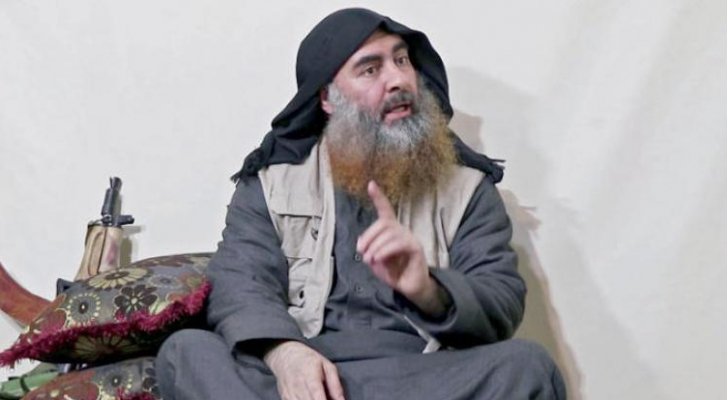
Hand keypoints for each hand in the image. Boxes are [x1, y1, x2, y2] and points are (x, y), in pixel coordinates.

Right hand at [263, 340, 344, 399]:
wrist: (285, 356)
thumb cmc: (307, 359)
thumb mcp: (326, 365)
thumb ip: (335, 384)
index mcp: (310, 375)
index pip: (316, 394)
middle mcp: (298, 385)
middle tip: (328, 398)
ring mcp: (290, 393)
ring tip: (320, 396)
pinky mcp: (285, 398)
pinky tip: (310, 397)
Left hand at [357, 181, 446, 315]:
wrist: (410, 288)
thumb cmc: (394, 273)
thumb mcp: (376, 262)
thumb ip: (370, 251)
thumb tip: (365, 246)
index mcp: (391, 231)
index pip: (386, 210)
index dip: (378, 197)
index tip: (371, 184)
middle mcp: (402, 230)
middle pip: (383, 223)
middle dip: (368, 236)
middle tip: (362, 253)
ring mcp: (410, 238)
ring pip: (390, 233)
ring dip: (375, 246)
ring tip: (370, 259)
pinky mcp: (416, 248)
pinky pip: (399, 243)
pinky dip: (386, 250)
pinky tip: (379, 258)